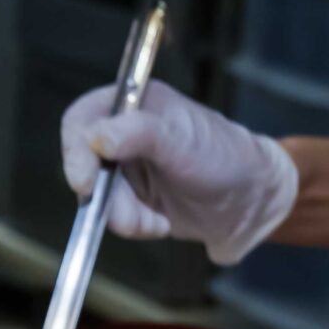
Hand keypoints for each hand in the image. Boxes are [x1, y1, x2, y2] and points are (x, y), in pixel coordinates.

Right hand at [61, 81, 297, 264]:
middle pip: (84, 163)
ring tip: (155, 223)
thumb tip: (97, 137)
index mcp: (136, 103)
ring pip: (96, 195)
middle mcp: (125, 131)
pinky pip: (110, 214)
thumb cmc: (226, 161)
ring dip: (122, 216)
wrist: (252, 205)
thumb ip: (141, 134)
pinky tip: (158, 224)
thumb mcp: (184, 145)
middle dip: (105, 196)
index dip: (76, 150)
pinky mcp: (131, 196)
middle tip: (129, 216)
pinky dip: (131, 225)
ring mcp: (126, 166)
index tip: (87, 183)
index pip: (83, 118)